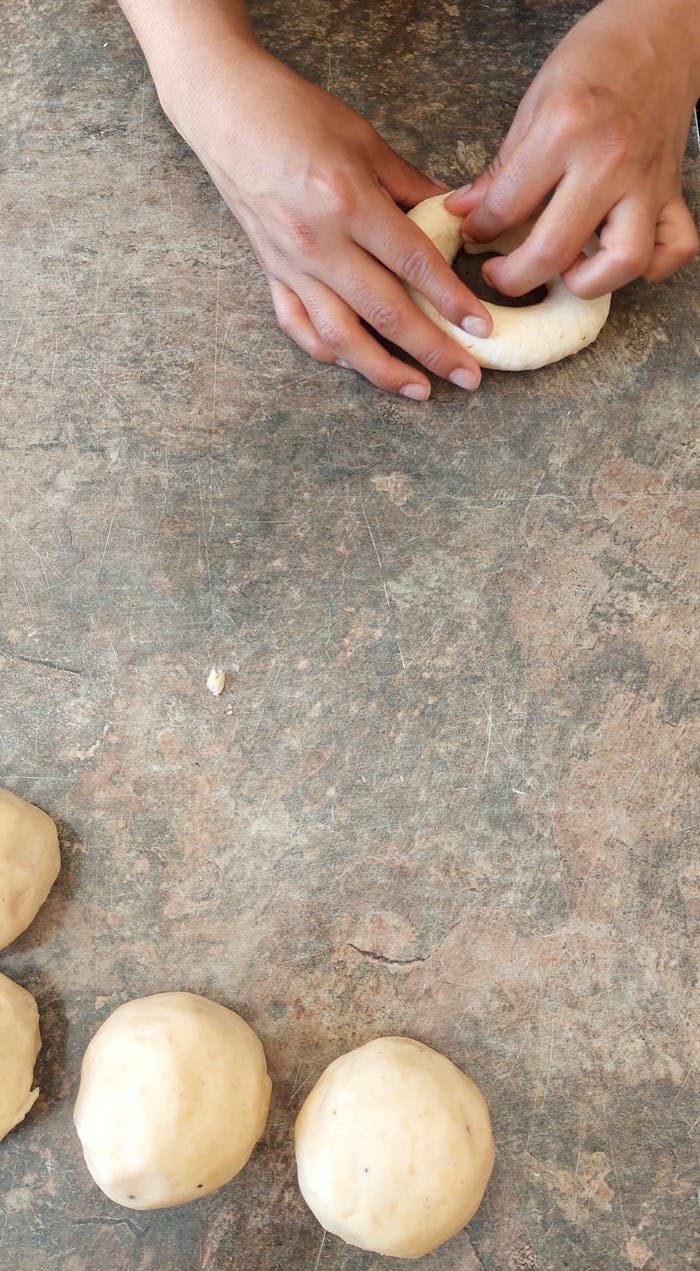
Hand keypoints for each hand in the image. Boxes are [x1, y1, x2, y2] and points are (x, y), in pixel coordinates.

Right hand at [164, 41, 491, 397]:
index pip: (414, 264)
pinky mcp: (270, 274)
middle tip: (467, 376)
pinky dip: (329, 353)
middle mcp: (320, 243)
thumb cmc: (297, 115)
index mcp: (349, 202)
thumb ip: (411, 188)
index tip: (481, 328)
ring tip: (419, 389)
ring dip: (384, 371)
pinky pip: (299, 327)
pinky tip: (357, 366)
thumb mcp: (365, 141)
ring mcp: (292, 265)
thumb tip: (454, 220)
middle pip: (386, 313)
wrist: (226, 111)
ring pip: (342, 337)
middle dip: (432, 350)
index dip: (452, 301)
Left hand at [446, 0, 699, 298]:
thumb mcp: (535, 101)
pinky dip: (650, 266)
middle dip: (515, 277)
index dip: (478, 229)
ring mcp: (646, 181)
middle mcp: (608, 161)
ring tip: (565, 270)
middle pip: (554, 250)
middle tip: (502, 273)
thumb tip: (465, 211)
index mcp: (564, 130)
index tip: (474, 233)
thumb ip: (501, 167)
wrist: (662, 30)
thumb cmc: (598, 58)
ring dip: (587, 282)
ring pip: (622, 263)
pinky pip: (674, 249)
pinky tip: (617, 255)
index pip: (506, 207)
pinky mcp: (674, 191)